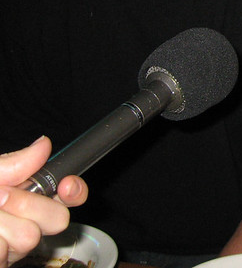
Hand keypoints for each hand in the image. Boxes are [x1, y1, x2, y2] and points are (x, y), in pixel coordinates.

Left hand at [0, 137, 87, 267]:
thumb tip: (44, 145)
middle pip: (57, 218)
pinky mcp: (1, 262)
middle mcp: (25, 224)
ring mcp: (11, 249)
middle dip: (26, 204)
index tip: (65, 185)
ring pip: (28, 237)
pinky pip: (4, 250)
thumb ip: (12, 164)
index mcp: (25, 197)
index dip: (74, 190)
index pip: (69, 194)